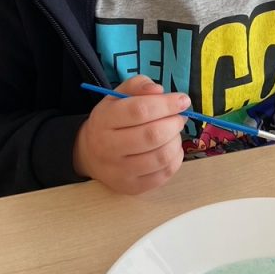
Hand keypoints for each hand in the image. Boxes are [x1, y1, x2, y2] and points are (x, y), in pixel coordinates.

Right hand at [73, 76, 189, 193]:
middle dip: (174, 123)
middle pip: (152, 135)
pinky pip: (164, 174)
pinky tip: (170, 149)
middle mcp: (108, 148)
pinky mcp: (131, 187)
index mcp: (104, 120)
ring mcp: (119, 171)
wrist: (90, 154)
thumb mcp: (117, 97)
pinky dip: (175, 159)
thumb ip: (138, 86)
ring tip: (173, 133)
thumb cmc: (110, 121)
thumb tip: (159, 91)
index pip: (140, 110)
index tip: (183, 100)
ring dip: (176, 141)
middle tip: (180, 117)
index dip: (167, 104)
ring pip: (161, 156)